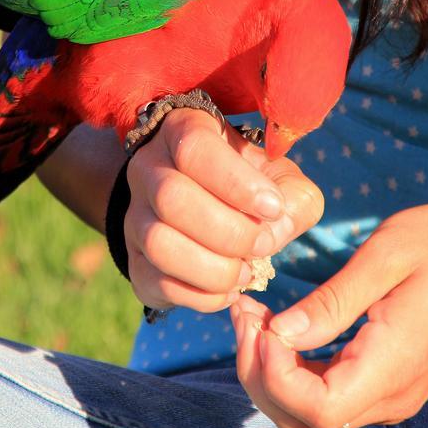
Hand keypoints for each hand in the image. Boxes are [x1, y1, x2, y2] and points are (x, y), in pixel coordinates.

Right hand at [124, 108, 323, 311]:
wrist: (203, 204)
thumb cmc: (246, 183)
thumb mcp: (278, 176)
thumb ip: (294, 197)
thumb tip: (274, 230)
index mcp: (182, 131)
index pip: (195, 148)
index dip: (236, 183)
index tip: (272, 207)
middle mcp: (148, 168)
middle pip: (172, 197)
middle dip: (228, 231)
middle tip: (262, 245)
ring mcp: (134, 216)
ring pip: (159, 243)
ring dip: (213, 268)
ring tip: (246, 272)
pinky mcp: (135, 260)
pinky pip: (157, 282)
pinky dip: (201, 295)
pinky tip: (228, 289)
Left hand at [230, 202, 427, 427]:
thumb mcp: (391, 253)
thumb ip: (335, 299)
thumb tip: (281, 333)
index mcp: (394, 364)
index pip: (316, 408)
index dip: (273, 374)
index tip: (260, 319)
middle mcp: (391, 395)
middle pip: (303, 420)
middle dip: (258, 372)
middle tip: (244, 311)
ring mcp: (390, 394)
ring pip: (310, 415)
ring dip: (270, 373)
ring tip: (254, 315)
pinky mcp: (386, 382)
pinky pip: (326, 397)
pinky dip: (291, 370)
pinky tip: (277, 326)